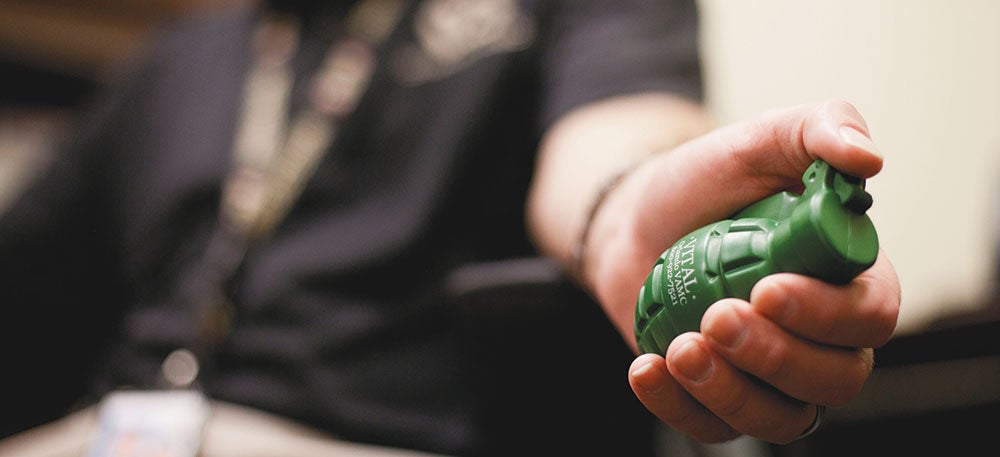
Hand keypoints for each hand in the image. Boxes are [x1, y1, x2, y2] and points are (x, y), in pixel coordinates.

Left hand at [585, 100, 899, 442]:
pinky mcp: (719, 396)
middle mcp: (822, 336)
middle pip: (833, 380)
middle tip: (715, 317)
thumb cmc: (704, 184)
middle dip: (775, 357)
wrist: (634, 220)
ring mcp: (771, 374)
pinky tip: (647, 370)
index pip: (869, 315)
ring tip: (679, 347)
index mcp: (848, 277)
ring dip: (730, 392)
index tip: (766, 289)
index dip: (826, 314)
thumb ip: (818, 128)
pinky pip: (716, 428)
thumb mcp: (758, 139)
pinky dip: (680, 408)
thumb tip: (868, 157)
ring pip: (781, 418)